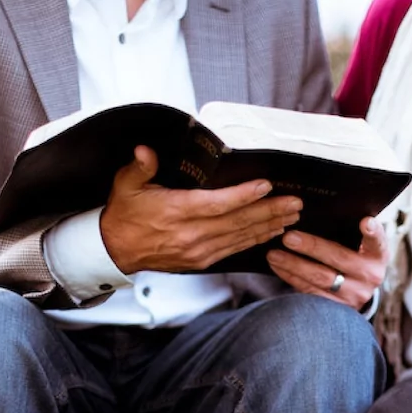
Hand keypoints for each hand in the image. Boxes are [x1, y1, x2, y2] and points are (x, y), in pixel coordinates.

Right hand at [99, 146, 303, 272]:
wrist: (116, 249)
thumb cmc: (125, 214)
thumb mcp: (126, 184)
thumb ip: (140, 167)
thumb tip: (145, 151)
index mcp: (176, 212)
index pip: (217, 204)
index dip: (244, 196)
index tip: (266, 186)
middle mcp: (191, 234)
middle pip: (238, 222)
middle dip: (269, 212)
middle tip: (295, 203)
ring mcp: (198, 251)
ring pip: (241, 238)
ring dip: (268, 227)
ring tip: (292, 216)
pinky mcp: (201, 261)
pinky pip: (234, 250)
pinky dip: (255, 241)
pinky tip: (271, 233)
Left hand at [264, 217, 388, 310]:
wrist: (356, 292)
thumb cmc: (354, 258)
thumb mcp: (360, 247)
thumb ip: (351, 232)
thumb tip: (322, 210)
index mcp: (377, 256)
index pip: (377, 242)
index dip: (372, 232)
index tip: (365, 222)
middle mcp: (369, 277)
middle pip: (339, 259)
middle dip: (311, 247)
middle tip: (288, 238)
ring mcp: (353, 295)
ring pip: (320, 279)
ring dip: (294, 265)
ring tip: (274, 254)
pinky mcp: (336, 309)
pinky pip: (310, 292)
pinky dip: (291, 278)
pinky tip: (278, 267)